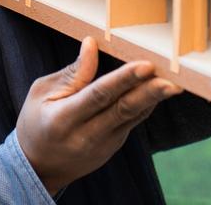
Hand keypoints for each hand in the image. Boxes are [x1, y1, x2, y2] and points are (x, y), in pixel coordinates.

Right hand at [15, 36, 182, 193]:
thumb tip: (91, 44)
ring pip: (133, 117)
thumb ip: (72, 73)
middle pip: (123, 109)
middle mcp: (85, 135)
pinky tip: (159, 90)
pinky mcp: (113, 147)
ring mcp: (102, 145)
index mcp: (63, 119)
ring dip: (155, 99)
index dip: (124, 80)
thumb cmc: (36, 122)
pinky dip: (146, 105)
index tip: (145, 65)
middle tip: (172, 79)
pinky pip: (133, 122)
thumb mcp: (41, 93)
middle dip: (150, 92)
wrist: (38, 167)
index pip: (98, 95)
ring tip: (174, 82)